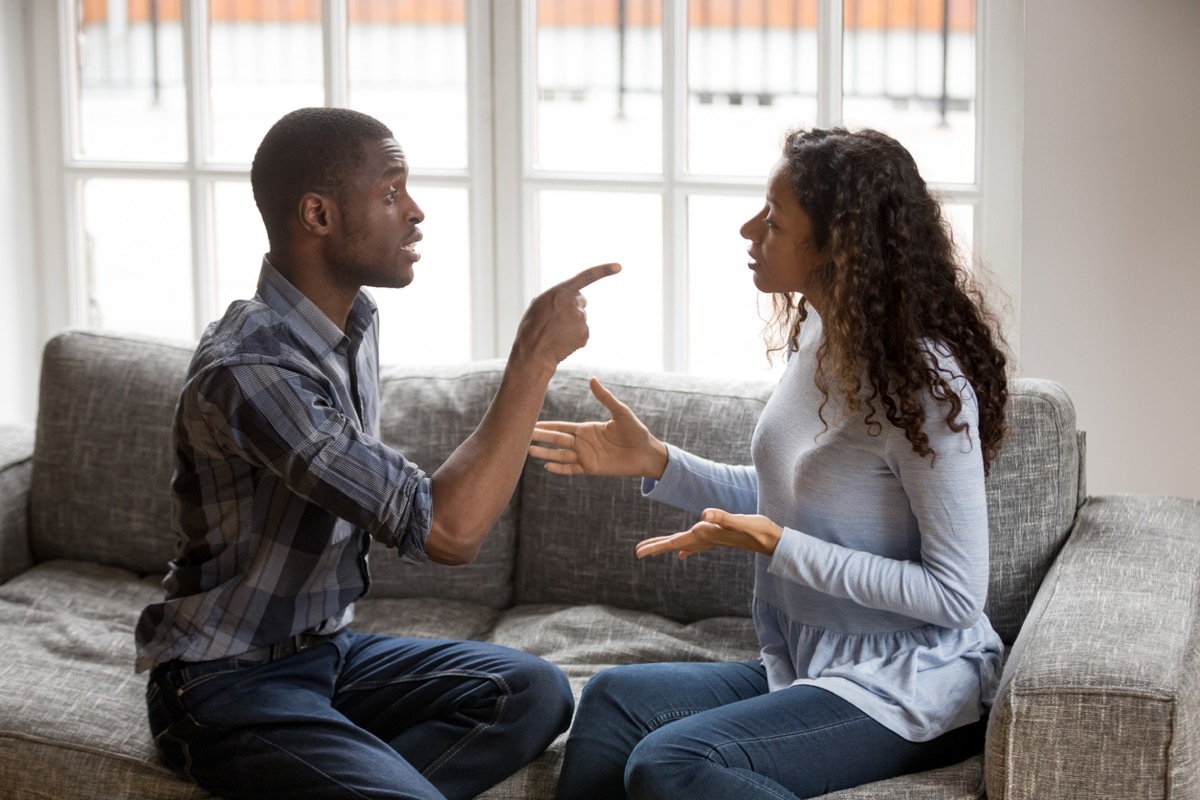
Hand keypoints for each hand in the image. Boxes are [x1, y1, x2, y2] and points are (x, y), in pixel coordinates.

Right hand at [512, 263, 620, 372]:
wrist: (533, 350)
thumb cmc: (532, 327)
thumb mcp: (538, 304)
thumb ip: (554, 297)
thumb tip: (561, 301)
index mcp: (560, 291)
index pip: (586, 276)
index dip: (604, 270)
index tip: (619, 267)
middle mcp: (573, 302)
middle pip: (581, 302)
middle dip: (573, 308)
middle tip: (557, 320)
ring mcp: (580, 318)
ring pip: (580, 319)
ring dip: (571, 325)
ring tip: (555, 333)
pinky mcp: (585, 333)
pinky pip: (582, 333)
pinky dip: (574, 338)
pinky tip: (562, 341)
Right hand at [529, 377, 668, 478]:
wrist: (647, 453)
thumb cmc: (636, 431)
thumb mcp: (620, 412)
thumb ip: (605, 398)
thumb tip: (592, 379)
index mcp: (587, 429)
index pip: (561, 427)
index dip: (546, 425)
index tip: (531, 422)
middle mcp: (583, 443)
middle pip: (556, 440)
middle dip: (540, 437)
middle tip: (522, 434)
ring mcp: (586, 456)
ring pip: (560, 455)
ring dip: (545, 453)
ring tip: (529, 451)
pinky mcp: (591, 468)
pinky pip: (571, 469)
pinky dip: (560, 468)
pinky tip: (547, 467)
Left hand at [635, 508, 781, 559]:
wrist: (773, 541)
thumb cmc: (758, 530)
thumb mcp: (741, 521)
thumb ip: (723, 517)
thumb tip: (704, 515)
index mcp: (705, 534)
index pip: (675, 542)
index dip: (656, 546)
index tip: (638, 553)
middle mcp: (706, 538)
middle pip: (675, 544)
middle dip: (656, 547)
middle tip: (637, 553)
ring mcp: (712, 540)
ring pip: (683, 544)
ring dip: (667, 546)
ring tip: (651, 549)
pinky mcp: (719, 538)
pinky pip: (696, 545)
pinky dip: (686, 547)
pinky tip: (682, 554)